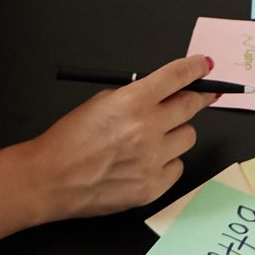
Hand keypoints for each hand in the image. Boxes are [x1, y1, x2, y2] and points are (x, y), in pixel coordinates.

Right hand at [30, 57, 213, 218]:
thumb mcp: (101, 101)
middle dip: (198, 97)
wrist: (50, 179)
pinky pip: (176, 167)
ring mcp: (152, 160)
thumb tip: (164, 92)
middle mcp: (148, 129)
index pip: (178, 77)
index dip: (196, 69)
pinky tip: (145, 162)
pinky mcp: (152, 187)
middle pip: (191, 106)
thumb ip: (136, 96)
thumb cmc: (69, 140)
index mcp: (134, 102)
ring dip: (175, 133)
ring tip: (153, 138)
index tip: (204, 66)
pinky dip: (165, 162)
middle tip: (202, 96)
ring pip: (188, 137)